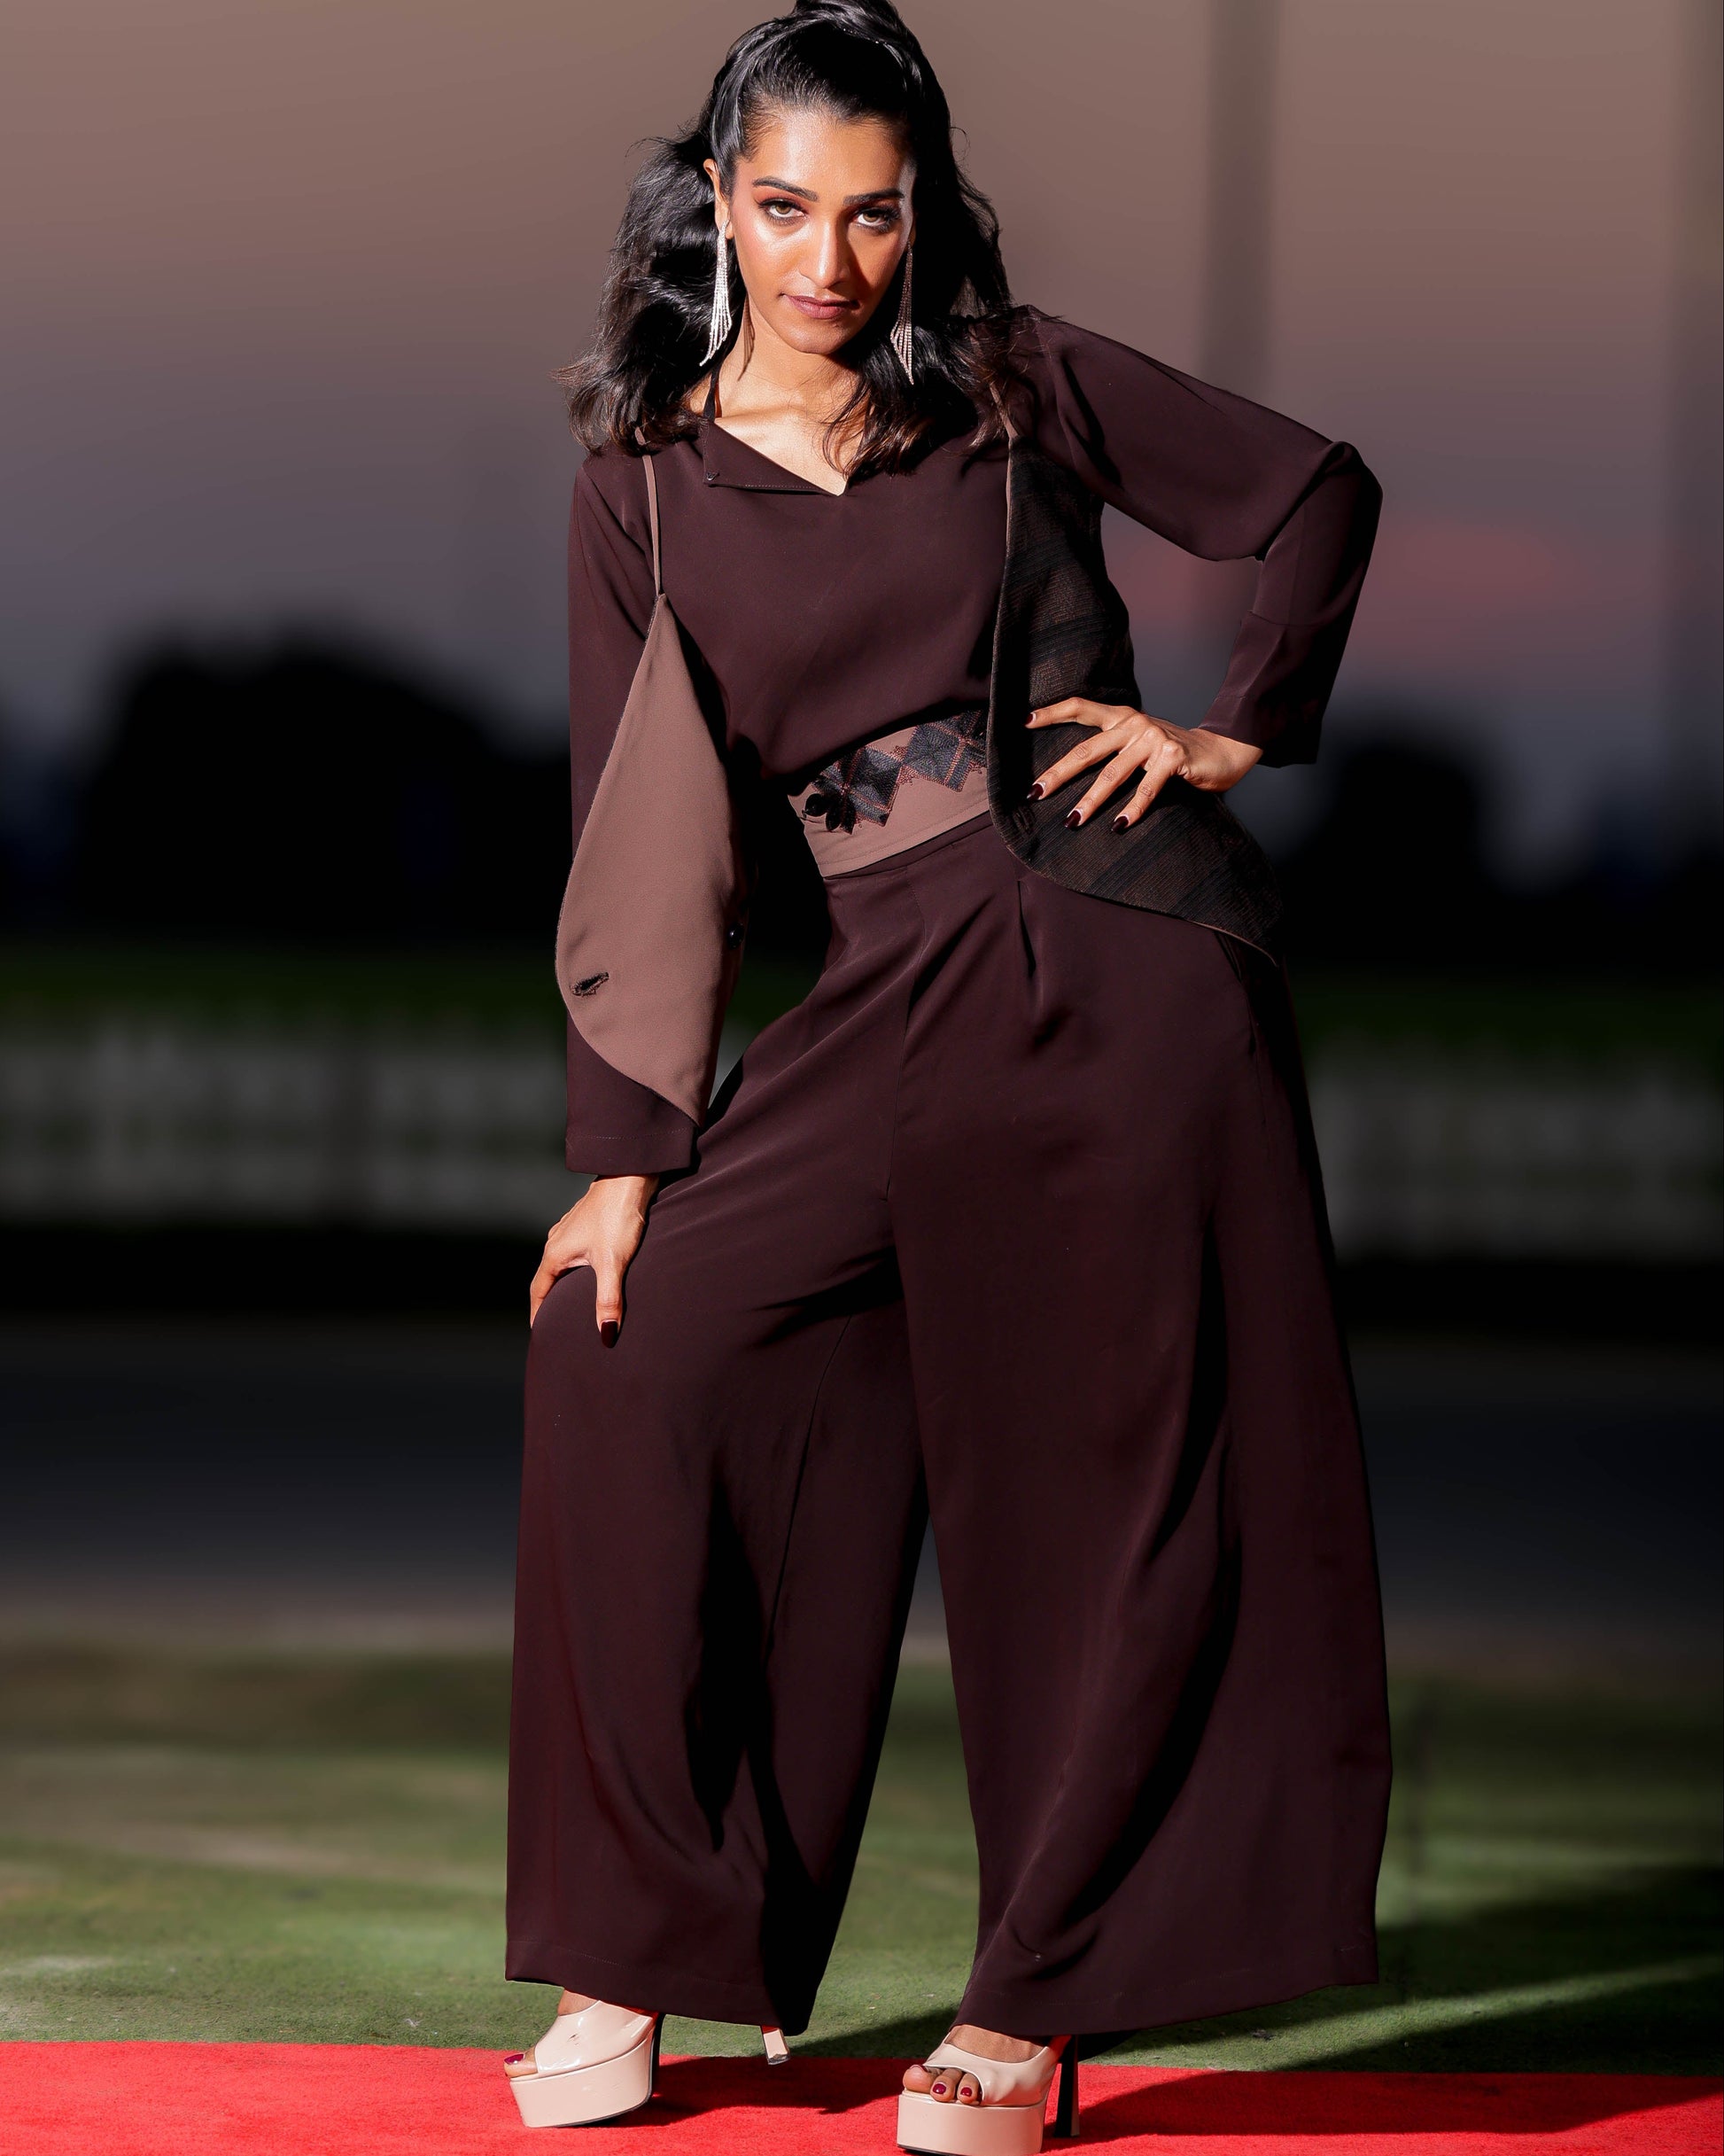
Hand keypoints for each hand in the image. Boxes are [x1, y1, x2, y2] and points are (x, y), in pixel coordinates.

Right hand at [529, 1173, 658, 1334]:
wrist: (629, 1175)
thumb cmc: (617, 1214)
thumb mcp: (613, 1262)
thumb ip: (608, 1299)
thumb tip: (605, 1334)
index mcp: (555, 1253)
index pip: (538, 1291)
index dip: (538, 1313)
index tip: (540, 1331)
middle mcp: (556, 1240)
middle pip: (547, 1277)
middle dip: (550, 1300)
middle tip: (556, 1322)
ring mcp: (570, 1229)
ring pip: (561, 1262)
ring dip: (563, 1281)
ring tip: (573, 1299)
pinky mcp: (585, 1222)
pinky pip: (574, 1251)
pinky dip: (577, 1266)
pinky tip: (592, 1269)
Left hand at [1027, 699, 1261, 827]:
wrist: (1221, 751)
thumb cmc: (1172, 753)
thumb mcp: (1140, 742)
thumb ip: (1113, 747)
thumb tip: (1070, 771)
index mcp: (1122, 717)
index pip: (1082, 708)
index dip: (1053, 712)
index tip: (1025, 722)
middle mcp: (1135, 724)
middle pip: (1087, 749)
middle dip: (1058, 774)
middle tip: (1035, 793)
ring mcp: (1154, 740)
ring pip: (1112, 774)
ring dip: (1090, 801)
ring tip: (1072, 821)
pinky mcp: (1173, 759)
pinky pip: (1146, 789)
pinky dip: (1132, 810)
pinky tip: (1118, 826)